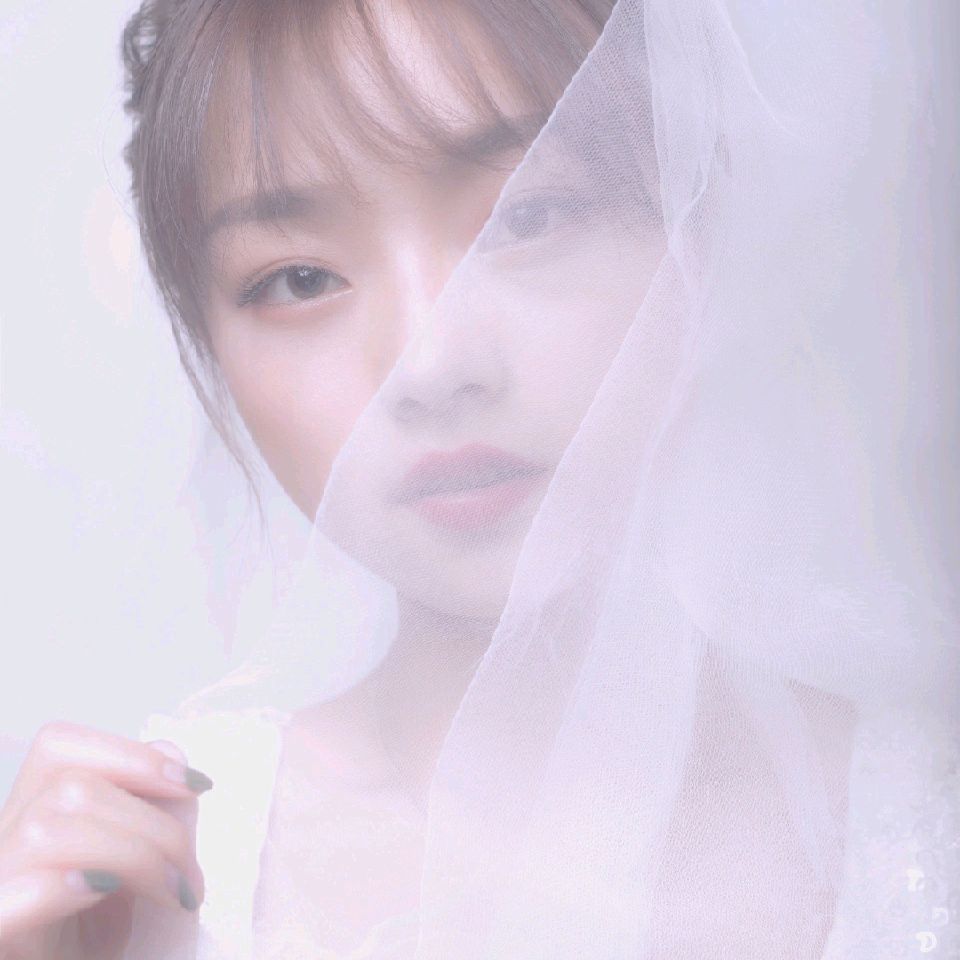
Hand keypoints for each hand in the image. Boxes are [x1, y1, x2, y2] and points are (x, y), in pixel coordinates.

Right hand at [0, 721, 211, 958]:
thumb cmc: (104, 942)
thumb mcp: (139, 866)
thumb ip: (152, 807)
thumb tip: (168, 754)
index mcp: (31, 815)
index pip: (59, 748)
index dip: (133, 756)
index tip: (197, 785)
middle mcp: (3, 845)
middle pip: (68, 788)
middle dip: (153, 824)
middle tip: (189, 876)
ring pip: (45, 829)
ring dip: (133, 856)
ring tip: (173, 896)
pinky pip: (9, 896)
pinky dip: (60, 888)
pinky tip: (102, 891)